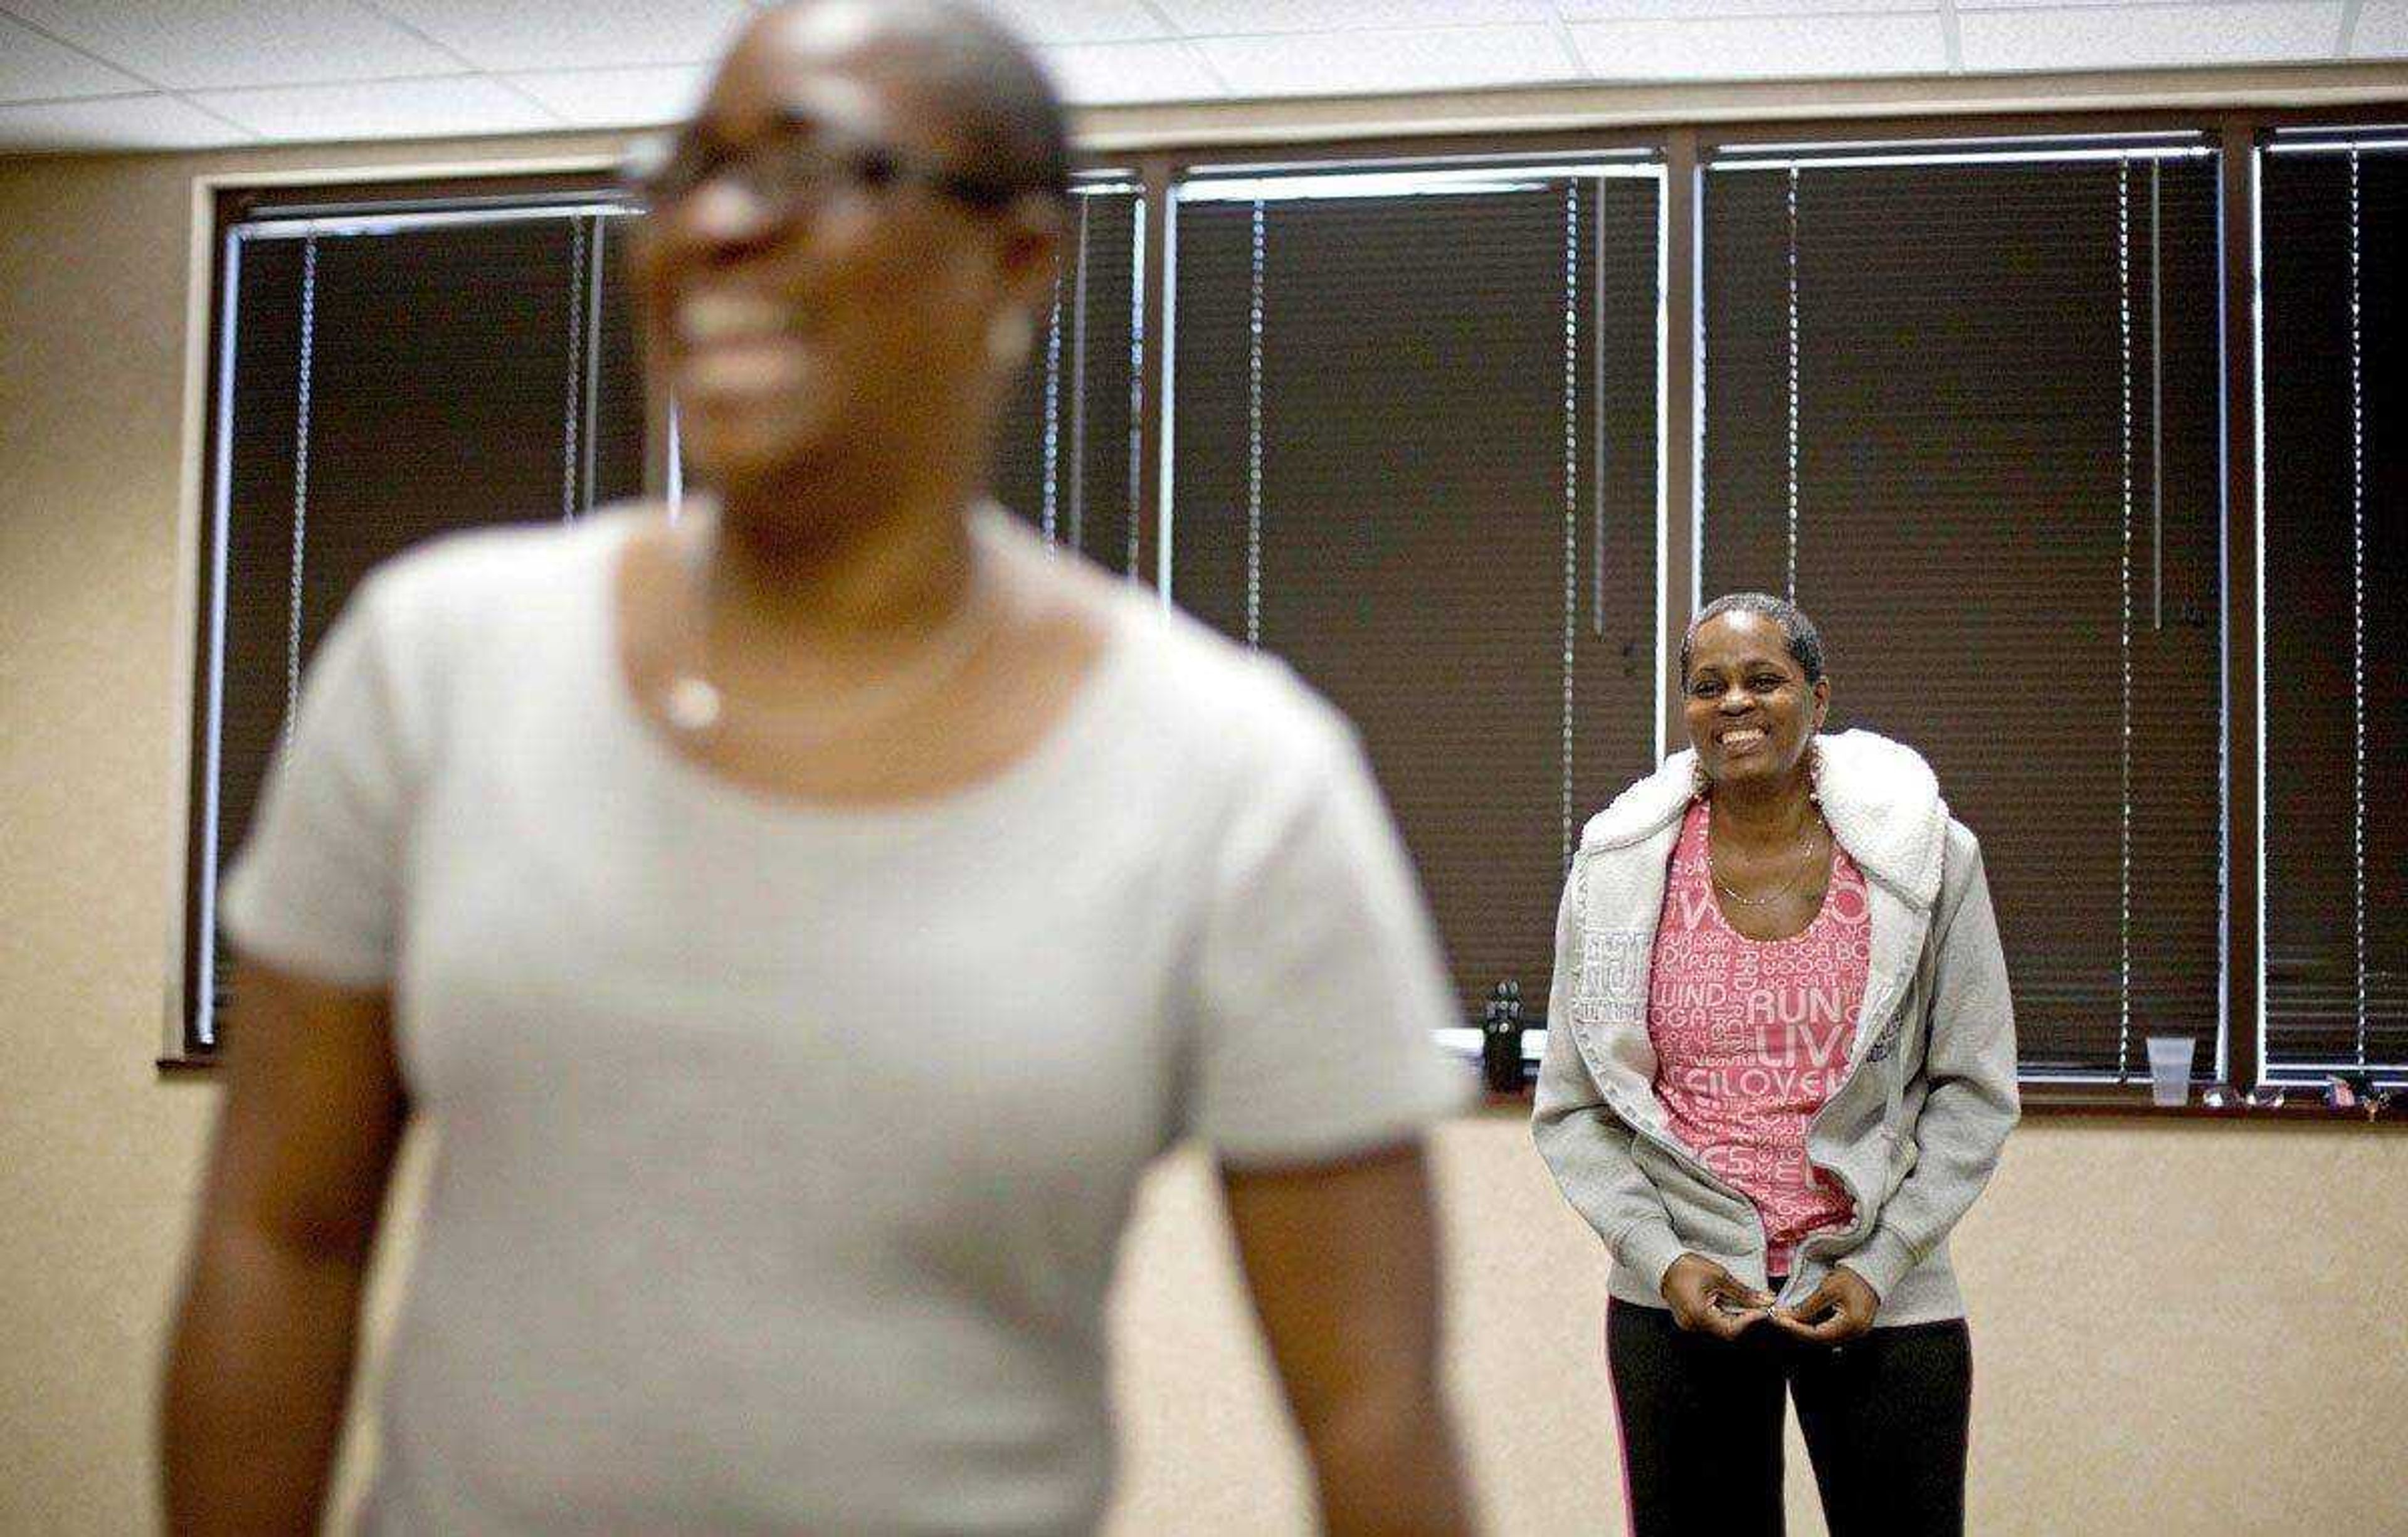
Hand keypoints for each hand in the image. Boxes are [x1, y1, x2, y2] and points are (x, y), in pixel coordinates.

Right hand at [1659, 1254, 1773, 1339]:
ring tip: (1739, 1299)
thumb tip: (1764, 1301)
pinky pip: (1710, 1321)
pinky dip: (1722, 1312)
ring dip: (1734, 1315)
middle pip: (1727, 1329)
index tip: (1762, 1309)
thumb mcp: (1720, 1277)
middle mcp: (1693, 1324)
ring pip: (1720, 1325)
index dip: (1750, 1320)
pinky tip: (1725, 1300)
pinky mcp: (1689, 1319)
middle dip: (1744, 1317)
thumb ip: (1743, 1293)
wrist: (1663, 1263)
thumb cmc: (1685, 1267)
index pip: (1732, 1328)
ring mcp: (1690, 1323)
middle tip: (1755, 1304)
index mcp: (1699, 1315)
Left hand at [1770, 1265, 1878, 1345]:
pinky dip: (1815, 1327)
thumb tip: (1789, 1317)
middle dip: (1798, 1330)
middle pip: (1820, 1338)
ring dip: (1805, 1329)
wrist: (1871, 1271)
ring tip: (1788, 1319)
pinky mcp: (1853, 1327)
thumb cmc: (1853, 1277)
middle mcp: (1855, 1333)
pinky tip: (1803, 1320)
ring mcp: (1855, 1332)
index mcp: (1851, 1325)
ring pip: (1824, 1337)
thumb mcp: (1828, 1289)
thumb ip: (1808, 1307)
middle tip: (1780, 1320)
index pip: (1817, 1334)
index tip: (1779, 1320)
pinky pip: (1830, 1332)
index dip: (1795, 1328)